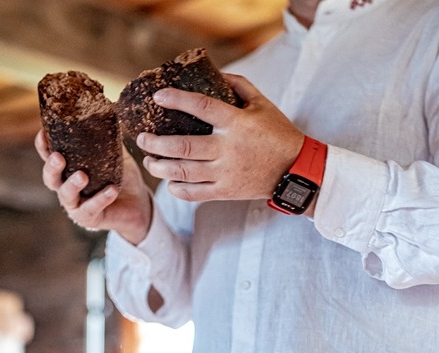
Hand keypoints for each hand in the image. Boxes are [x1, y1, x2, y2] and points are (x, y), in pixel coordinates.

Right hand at [36, 130, 152, 244]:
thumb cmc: (120, 177)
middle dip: (52, 167)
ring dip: (72, 184)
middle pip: (50, 178)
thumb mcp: (114, 155)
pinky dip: (101, 198)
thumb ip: (107, 139)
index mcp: (67, 169)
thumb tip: (108, 111)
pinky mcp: (89, 218)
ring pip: (66, 195)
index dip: (43, 146)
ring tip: (82, 176)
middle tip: (59, 157)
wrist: (138, 204)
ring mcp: (75, 205)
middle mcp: (65, 187)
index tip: (43, 132)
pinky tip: (112, 190)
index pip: (49, 156)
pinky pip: (92, 208)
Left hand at [136, 73, 304, 201]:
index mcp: (236, 123)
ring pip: (183, 172)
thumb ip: (238, 86)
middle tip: (142, 138)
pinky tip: (169, 182)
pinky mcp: (226, 191)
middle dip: (156, 143)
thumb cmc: (277, 133)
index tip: (158, 96)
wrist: (296, 170)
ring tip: (149, 160)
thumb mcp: (262, 104)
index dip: (177, 100)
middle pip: (182, 146)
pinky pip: (194, 193)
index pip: (201, 107)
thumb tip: (215, 73)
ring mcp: (225, 173)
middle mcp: (227, 149)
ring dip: (160, 167)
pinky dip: (177, 189)